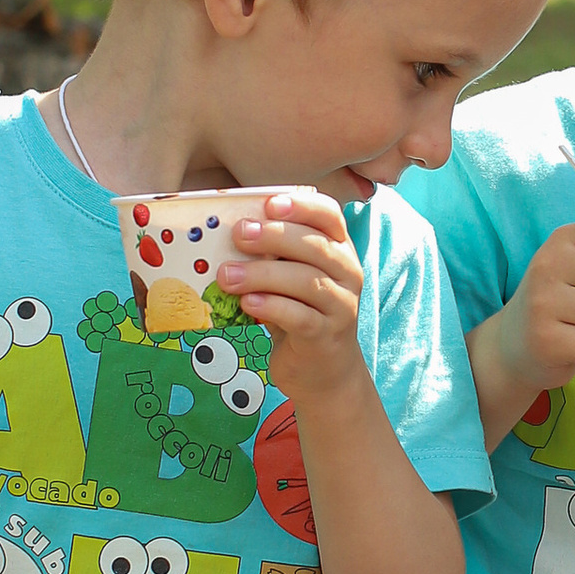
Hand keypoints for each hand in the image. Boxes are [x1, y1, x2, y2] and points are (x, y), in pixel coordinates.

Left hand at [220, 191, 368, 395]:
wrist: (323, 370)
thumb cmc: (299, 313)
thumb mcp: (290, 278)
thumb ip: (273, 255)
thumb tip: (229, 230)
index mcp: (339, 249)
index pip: (330, 216)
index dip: (302, 205)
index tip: (270, 204)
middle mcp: (347, 273)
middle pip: (315, 246)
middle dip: (274, 236)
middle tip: (238, 234)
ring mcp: (341, 306)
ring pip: (306, 281)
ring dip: (262, 275)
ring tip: (227, 275)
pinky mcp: (326, 336)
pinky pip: (300, 317)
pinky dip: (271, 306)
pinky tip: (247, 303)